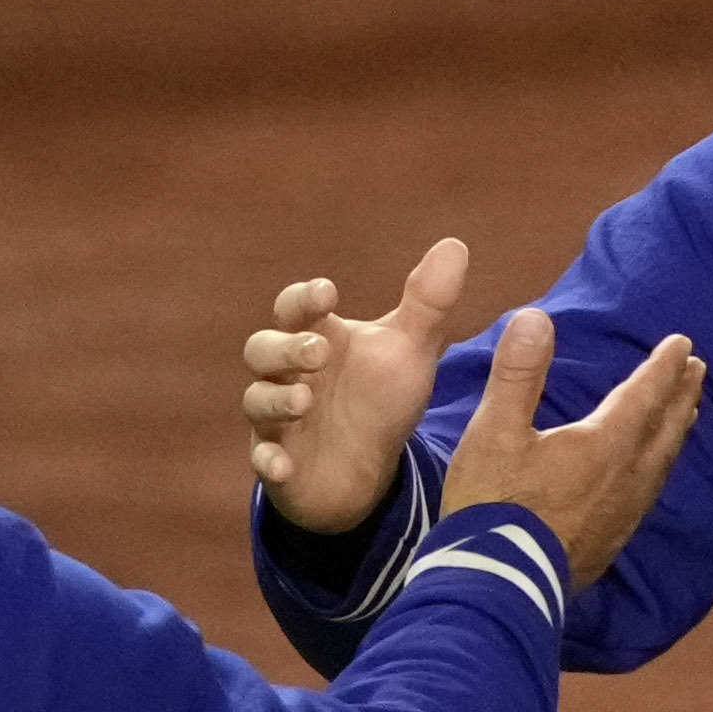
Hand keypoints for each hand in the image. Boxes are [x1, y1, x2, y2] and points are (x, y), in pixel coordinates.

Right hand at [245, 239, 471, 533]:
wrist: (369, 466)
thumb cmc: (381, 397)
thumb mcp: (410, 350)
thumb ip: (428, 302)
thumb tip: (456, 245)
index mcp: (316, 336)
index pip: (295, 307)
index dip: (304, 298)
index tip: (328, 292)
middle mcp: (287, 373)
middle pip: (262, 348)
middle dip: (286, 347)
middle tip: (319, 352)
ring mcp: (277, 417)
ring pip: (256, 399)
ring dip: (276, 398)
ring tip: (305, 399)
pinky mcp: (277, 459)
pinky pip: (261, 458)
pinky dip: (268, 460)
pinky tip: (284, 464)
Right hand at [440, 308, 706, 590]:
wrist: (498, 585)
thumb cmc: (493, 505)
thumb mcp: (494, 431)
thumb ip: (518, 374)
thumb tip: (537, 317)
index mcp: (603, 446)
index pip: (643, 397)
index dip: (663, 368)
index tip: (683, 344)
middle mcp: (625, 479)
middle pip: (664, 431)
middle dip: (681, 397)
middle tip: (699, 372)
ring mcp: (622, 515)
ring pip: (661, 465)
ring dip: (675, 434)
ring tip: (686, 416)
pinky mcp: (611, 543)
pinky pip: (649, 494)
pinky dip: (659, 470)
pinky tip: (648, 477)